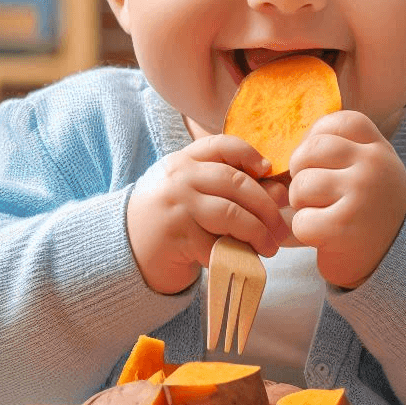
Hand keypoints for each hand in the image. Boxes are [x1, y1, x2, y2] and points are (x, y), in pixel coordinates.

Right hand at [126, 135, 290, 294]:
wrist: (124, 252)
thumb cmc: (170, 221)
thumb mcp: (193, 195)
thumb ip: (231, 189)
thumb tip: (280, 191)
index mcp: (183, 161)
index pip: (222, 145)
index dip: (250, 154)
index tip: (268, 170)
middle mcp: (178, 178)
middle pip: (236, 182)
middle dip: (266, 206)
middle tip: (281, 229)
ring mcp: (175, 206)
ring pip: (231, 214)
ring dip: (257, 232)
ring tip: (269, 247)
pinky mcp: (175, 236)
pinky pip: (217, 243)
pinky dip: (236, 253)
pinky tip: (243, 259)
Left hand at [287, 110, 405, 288]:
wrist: (401, 259)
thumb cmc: (372, 212)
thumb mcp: (369, 171)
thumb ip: (338, 152)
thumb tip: (279, 156)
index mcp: (378, 148)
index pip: (334, 123)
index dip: (314, 141)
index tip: (319, 164)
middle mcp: (373, 165)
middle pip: (311, 150)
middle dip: (301, 173)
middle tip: (314, 194)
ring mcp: (360, 194)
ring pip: (302, 184)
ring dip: (300, 204)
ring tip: (319, 214)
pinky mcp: (343, 227)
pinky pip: (301, 220)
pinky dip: (304, 231)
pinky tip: (323, 236)